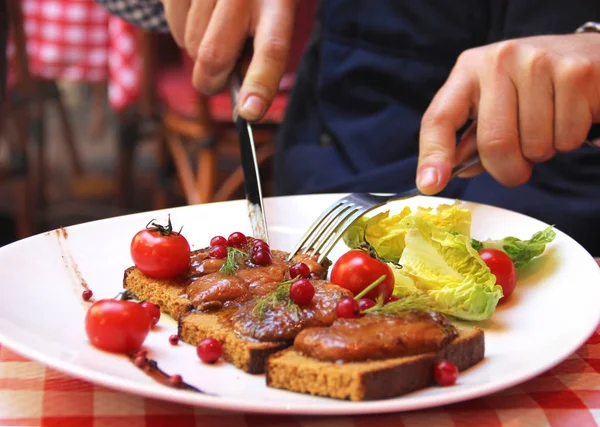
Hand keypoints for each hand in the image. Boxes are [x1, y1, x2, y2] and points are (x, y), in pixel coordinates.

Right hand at [160, 0, 296, 120]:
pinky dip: (183, 31)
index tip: (248, 112)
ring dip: (198, 51)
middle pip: (214, 57)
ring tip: (216, 27)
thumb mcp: (273, 16)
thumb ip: (260, 56)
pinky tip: (199, 12)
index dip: (259, 84)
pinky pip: (173, 26)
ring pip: (190, 45)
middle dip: (212, 80)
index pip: (271, 49)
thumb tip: (241, 101)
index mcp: (277, 2)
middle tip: (220, 77)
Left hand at [417, 33, 599, 193]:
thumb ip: (469, 139)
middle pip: (494, 144)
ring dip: (541, 153)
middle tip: (518, 166)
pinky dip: (569, 141)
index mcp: (468, 70)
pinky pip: (566, 137)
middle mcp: (499, 61)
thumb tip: (445, 174)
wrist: (588, 55)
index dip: (433, 155)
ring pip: (534, 145)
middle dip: (508, 170)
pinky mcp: (575, 73)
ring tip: (547, 126)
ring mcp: (537, 63)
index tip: (430, 184)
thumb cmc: (532, 89)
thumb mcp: (492, 104)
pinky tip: (569, 115)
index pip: (439, 118)